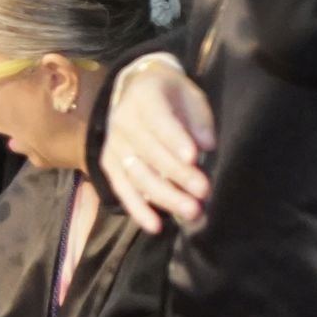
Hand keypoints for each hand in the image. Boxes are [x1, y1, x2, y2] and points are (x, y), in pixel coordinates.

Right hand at [100, 54, 215, 234]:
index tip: (194, 157)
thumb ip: (199, 118)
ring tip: (191, 210)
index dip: (174, 139)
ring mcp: (112, 144)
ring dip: (164, 196)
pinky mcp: (109, 164)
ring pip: (136, 175)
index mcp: (144, 97)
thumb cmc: (171, 95)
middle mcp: (122, 121)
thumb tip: (207, 144)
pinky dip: (138, 209)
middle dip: (177, 174)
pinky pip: (122, 189)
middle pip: (148, 152)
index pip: (158, 119)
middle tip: (204, 191)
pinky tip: (155, 226)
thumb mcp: (190, 95)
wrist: (135, 91)